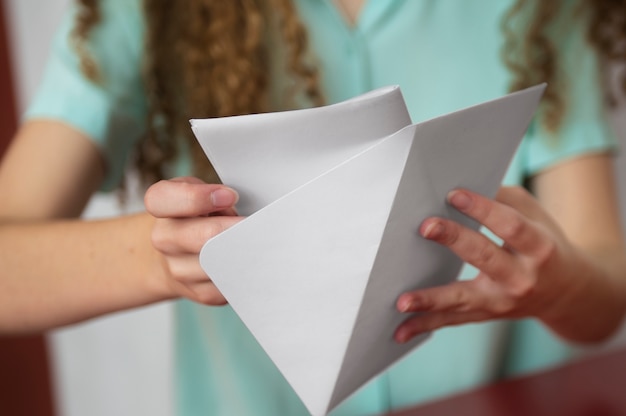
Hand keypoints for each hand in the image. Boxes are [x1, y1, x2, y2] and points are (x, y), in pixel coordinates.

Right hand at [144, 177, 242, 304]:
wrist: (180, 254)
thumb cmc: (199, 215)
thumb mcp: (200, 190)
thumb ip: (215, 193)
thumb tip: (243, 205)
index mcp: (162, 205)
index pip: (162, 200)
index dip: (196, 198)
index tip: (229, 196)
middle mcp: (164, 239)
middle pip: (202, 237)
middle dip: (234, 229)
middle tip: (257, 223)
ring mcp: (179, 270)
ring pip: (219, 264)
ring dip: (242, 251)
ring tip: (253, 239)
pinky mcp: (200, 292)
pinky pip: (229, 285)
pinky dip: (244, 272)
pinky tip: (250, 260)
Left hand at [394, 186, 593, 342]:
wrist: (568, 293)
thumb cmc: (543, 243)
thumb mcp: (535, 215)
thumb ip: (502, 199)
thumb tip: (458, 187)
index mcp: (539, 247)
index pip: (510, 226)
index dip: (483, 209)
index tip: (454, 194)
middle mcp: (522, 277)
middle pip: (485, 257)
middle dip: (455, 240)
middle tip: (426, 227)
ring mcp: (502, 301)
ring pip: (462, 300)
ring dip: (430, 301)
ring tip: (402, 301)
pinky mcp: (485, 315)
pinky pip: (451, 321)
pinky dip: (424, 326)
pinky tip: (400, 332)